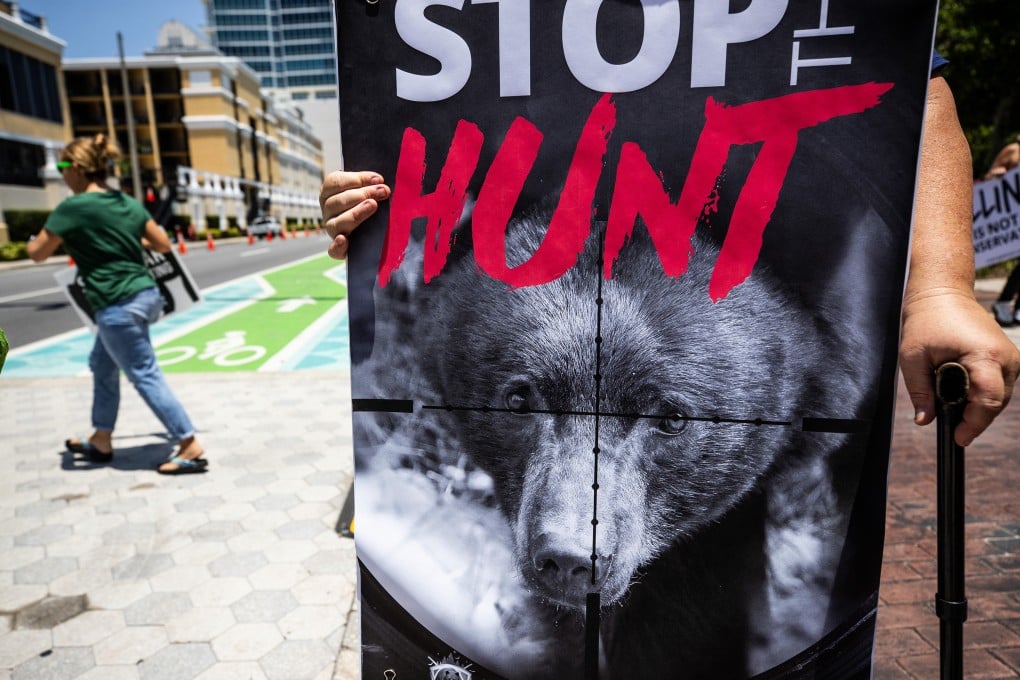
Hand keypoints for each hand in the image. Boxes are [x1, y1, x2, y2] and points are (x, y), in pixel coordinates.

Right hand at [319, 170, 390, 259]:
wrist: (373, 234)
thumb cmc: (371, 205)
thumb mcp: (368, 191)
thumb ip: (370, 184)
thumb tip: (379, 180)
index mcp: (330, 192)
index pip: (336, 182)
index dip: (357, 179)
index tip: (379, 179)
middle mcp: (328, 211)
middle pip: (339, 201)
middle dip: (363, 194)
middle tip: (383, 191)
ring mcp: (332, 230)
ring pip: (338, 222)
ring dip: (356, 213)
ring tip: (373, 205)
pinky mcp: (338, 249)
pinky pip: (333, 250)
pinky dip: (337, 246)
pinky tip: (344, 240)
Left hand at [899, 289, 1019, 445]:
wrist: (943, 294)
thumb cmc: (926, 321)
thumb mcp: (912, 358)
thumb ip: (920, 391)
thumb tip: (925, 421)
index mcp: (985, 355)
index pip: (988, 400)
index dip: (974, 423)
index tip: (959, 437)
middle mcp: (1007, 357)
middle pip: (997, 403)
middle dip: (975, 418)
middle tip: (953, 428)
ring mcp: (1012, 358)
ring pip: (1000, 397)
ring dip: (979, 407)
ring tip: (955, 409)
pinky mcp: (1009, 358)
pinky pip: (1000, 386)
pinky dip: (984, 395)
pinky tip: (965, 397)